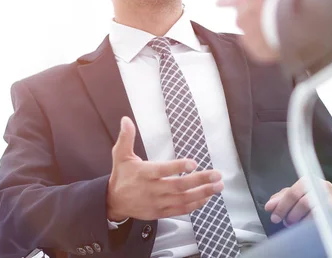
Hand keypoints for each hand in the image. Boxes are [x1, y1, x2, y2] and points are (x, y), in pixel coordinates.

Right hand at [106, 117, 222, 220]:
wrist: (113, 202)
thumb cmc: (122, 176)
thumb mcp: (120, 155)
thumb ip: (126, 137)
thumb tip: (126, 120)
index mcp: (143, 174)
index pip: (162, 170)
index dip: (178, 167)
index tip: (193, 163)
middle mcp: (152, 190)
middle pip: (178, 186)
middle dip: (200, 180)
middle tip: (216, 175)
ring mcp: (157, 203)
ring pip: (183, 199)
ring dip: (203, 193)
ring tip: (218, 186)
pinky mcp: (161, 212)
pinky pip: (181, 210)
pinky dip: (195, 205)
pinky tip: (207, 197)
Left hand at [217, 0, 293, 62]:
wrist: (291, 20)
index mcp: (244, 2)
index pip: (231, 1)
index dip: (225, 1)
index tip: (218, 3)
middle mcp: (242, 20)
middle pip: (243, 19)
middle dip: (250, 17)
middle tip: (262, 17)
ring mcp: (249, 36)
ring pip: (252, 34)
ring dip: (260, 30)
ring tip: (275, 27)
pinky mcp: (257, 51)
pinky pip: (260, 48)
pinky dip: (266, 44)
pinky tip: (277, 38)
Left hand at [264, 177, 331, 226]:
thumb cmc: (310, 197)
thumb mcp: (295, 194)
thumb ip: (281, 198)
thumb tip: (269, 206)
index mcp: (309, 180)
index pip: (293, 193)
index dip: (282, 206)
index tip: (274, 218)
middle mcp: (322, 187)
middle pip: (303, 203)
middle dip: (291, 216)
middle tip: (287, 222)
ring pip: (314, 214)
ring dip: (301, 223)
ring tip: (296, 225)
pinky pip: (322, 221)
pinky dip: (311, 226)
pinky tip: (306, 228)